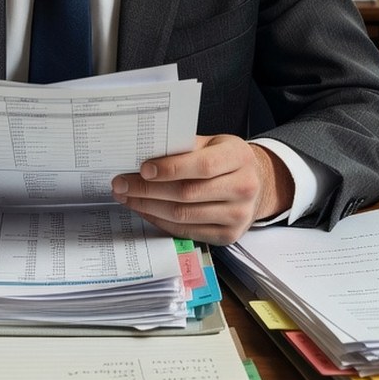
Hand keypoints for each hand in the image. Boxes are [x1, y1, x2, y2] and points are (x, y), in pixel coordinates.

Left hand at [110, 135, 293, 244]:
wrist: (256, 185)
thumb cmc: (226, 160)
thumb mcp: (213, 144)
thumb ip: (184, 147)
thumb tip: (144, 153)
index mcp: (239, 158)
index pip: (202, 166)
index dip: (170, 169)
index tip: (142, 169)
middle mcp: (243, 188)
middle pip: (187, 193)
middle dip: (148, 190)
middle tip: (121, 184)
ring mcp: (237, 216)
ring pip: (183, 215)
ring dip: (149, 207)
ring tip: (127, 197)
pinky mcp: (227, 236)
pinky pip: (186, 231)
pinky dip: (161, 221)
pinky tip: (145, 210)